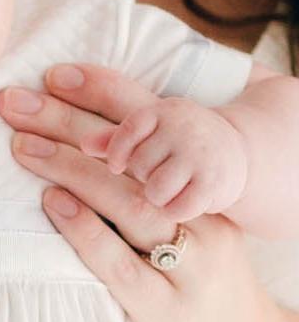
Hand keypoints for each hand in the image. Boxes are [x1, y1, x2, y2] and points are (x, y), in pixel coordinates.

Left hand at [0, 64, 298, 321]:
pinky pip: (120, 264)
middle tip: (14, 102)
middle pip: (128, 155)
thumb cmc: (196, 267)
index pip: (149, 123)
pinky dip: (85, 230)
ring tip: (22, 146)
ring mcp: (187, 264)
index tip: (51, 74)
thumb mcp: (181, 214)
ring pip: (127, 202)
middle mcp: (197, 215)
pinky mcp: (164, 310)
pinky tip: (52, 204)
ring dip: (68, 168)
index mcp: (198, 182)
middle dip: (66, 121)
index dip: (101, 93)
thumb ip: (137, 175)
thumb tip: (70, 131)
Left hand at [80, 97, 247, 220]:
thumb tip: (84, 145)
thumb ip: (114, 138)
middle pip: (140, 164)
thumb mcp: (149, 132)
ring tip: (164, 190)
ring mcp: (201, 156)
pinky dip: (174, 210)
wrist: (236, 150)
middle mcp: (183, 129)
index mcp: (163, 111)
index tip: (115, 166)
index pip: (129, 130)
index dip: (117, 152)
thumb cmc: (176, 142)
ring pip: (157, 188)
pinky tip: (180, 204)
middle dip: (142, 176)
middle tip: (154, 174)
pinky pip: (179, 207)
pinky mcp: (216, 184)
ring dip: (155, 196)